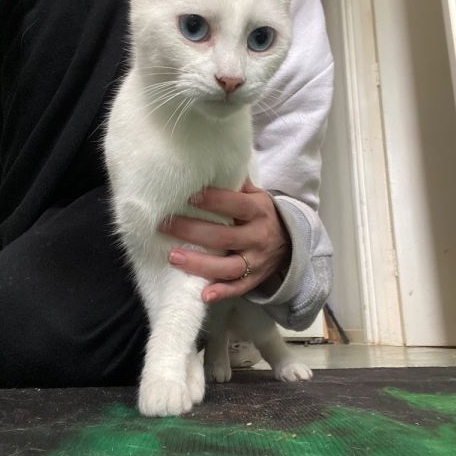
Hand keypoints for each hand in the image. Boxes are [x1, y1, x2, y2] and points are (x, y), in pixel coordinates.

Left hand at [158, 179, 290, 303]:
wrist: (290, 243)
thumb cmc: (262, 215)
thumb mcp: (257, 196)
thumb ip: (238, 183)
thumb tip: (214, 160)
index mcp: (259, 211)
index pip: (236, 205)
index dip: (214, 201)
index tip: (190, 197)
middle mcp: (258, 237)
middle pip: (225, 236)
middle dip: (193, 231)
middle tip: (165, 225)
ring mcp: (255, 262)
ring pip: (227, 266)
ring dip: (199, 264)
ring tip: (173, 257)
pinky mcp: (253, 280)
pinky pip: (237, 288)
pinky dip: (221, 293)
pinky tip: (203, 295)